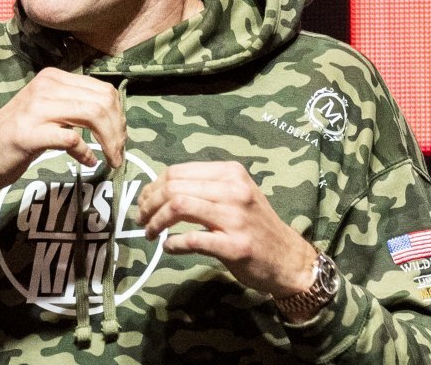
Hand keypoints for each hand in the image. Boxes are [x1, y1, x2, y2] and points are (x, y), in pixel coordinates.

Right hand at [0, 67, 125, 211]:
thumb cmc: (15, 138)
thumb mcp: (46, 111)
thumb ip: (73, 106)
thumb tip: (113, 115)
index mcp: (52, 77)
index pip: (102, 89)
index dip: (119, 115)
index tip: (120, 137)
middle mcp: (45, 86)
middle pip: (103, 101)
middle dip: (119, 130)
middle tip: (119, 152)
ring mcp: (36, 108)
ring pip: (93, 115)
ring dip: (109, 141)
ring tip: (112, 159)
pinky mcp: (29, 133)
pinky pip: (72, 139)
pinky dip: (86, 153)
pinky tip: (87, 163)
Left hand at [136, 161, 318, 310]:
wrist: (288, 258)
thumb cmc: (256, 226)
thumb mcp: (235, 195)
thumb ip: (203, 188)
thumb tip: (159, 190)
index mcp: (230, 173)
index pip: (178, 171)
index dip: (153, 187)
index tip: (145, 202)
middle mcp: (233, 190)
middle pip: (174, 187)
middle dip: (149, 204)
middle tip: (142, 219)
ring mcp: (235, 218)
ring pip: (178, 207)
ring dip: (156, 221)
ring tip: (150, 232)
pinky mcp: (235, 245)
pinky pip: (192, 239)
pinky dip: (173, 243)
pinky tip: (170, 247)